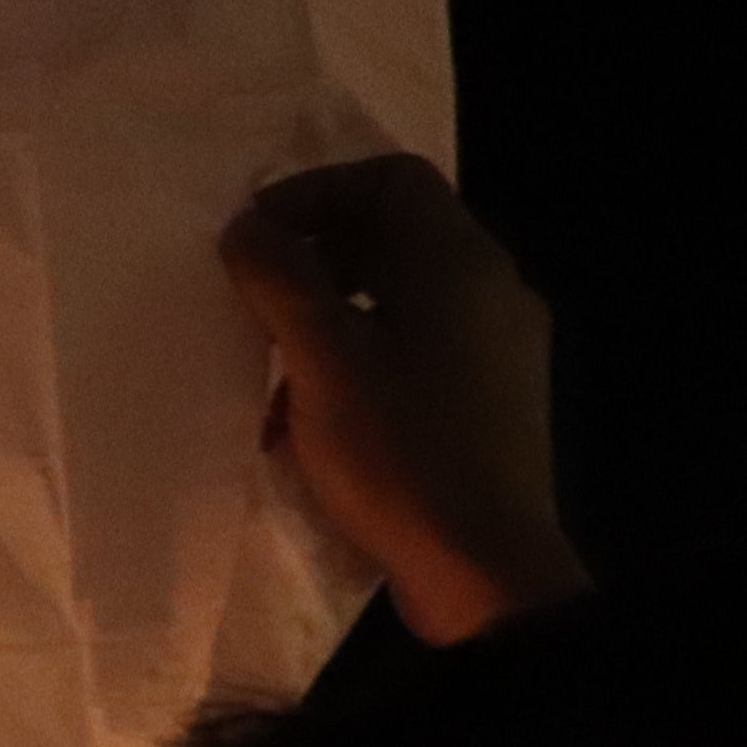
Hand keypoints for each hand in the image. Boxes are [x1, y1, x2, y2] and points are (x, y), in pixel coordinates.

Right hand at [219, 153, 586, 641]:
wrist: (486, 569)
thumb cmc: (400, 451)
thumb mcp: (321, 360)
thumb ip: (280, 278)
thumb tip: (248, 228)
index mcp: (458, 265)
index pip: (389, 178)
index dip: (313, 193)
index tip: (253, 244)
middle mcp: (491, 291)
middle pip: (394, 234)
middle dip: (312, 257)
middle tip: (249, 300)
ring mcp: (498, 348)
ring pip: (399, 295)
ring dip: (327, 314)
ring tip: (269, 368)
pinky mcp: (491, 399)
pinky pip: (417, 347)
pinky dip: (359, 359)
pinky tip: (310, 419)